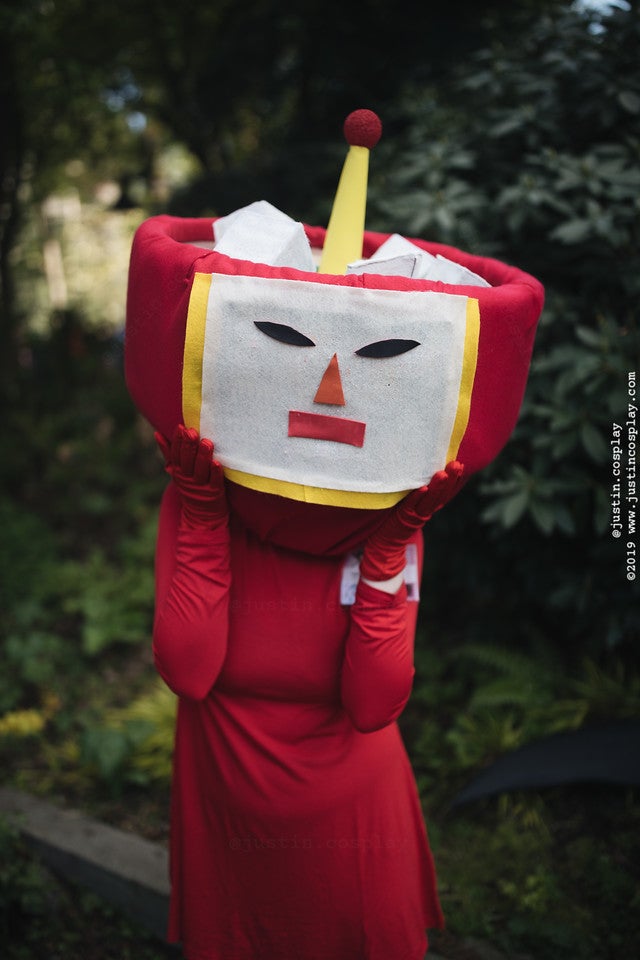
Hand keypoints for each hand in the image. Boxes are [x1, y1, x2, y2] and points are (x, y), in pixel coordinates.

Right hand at [156, 425, 227, 527]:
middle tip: (192, 432)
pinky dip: (215, 473)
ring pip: (200, 470)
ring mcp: (201, 486)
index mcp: (178, 471)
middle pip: (187, 460)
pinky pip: (214, 481)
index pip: (175, 454)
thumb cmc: (190, 486)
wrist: (201, 515)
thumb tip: (156, 434)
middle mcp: (187, 478)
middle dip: (189, 445)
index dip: (178, 441)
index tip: (181, 427)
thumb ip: (168, 452)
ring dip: (203, 456)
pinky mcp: (214, 493)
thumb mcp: (176, 471)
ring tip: (206, 442)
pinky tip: (216, 463)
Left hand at [360, 461, 463, 581]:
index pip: (447, 492)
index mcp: (430, 506)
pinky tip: (424, 488)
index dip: (455, 480)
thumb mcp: (411, 501)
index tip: (461, 465)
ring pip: (429, 500)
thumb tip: (426, 469)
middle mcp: (426, 510)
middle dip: (451, 480)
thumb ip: (420, 490)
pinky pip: (411, 506)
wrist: (386, 542)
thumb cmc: (397, 517)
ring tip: (443, 473)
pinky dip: (417, 497)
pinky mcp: (403, 518)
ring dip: (438, 487)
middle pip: (441, 494)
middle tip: (457, 465)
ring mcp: (415, 515)